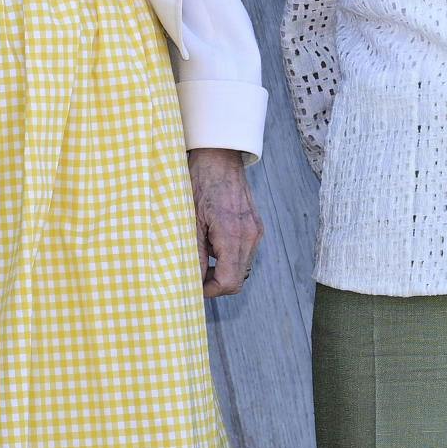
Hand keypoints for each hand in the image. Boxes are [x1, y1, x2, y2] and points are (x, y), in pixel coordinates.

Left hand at [190, 149, 260, 298]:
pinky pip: (245, 254)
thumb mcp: (190, 220)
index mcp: (233, 235)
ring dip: (223, 271)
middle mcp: (250, 236)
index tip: (193, 285)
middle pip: (238, 279)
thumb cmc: (200, 182)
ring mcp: (256, 231)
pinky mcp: (256, 227)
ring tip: (203, 258)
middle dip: (216, 283)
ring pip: (242, 268)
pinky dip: (230, 258)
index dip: (210, 290)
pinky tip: (213, 246)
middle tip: (195, 274)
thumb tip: (192, 280)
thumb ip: (194, 253)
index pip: (229, 282)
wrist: (218, 157)